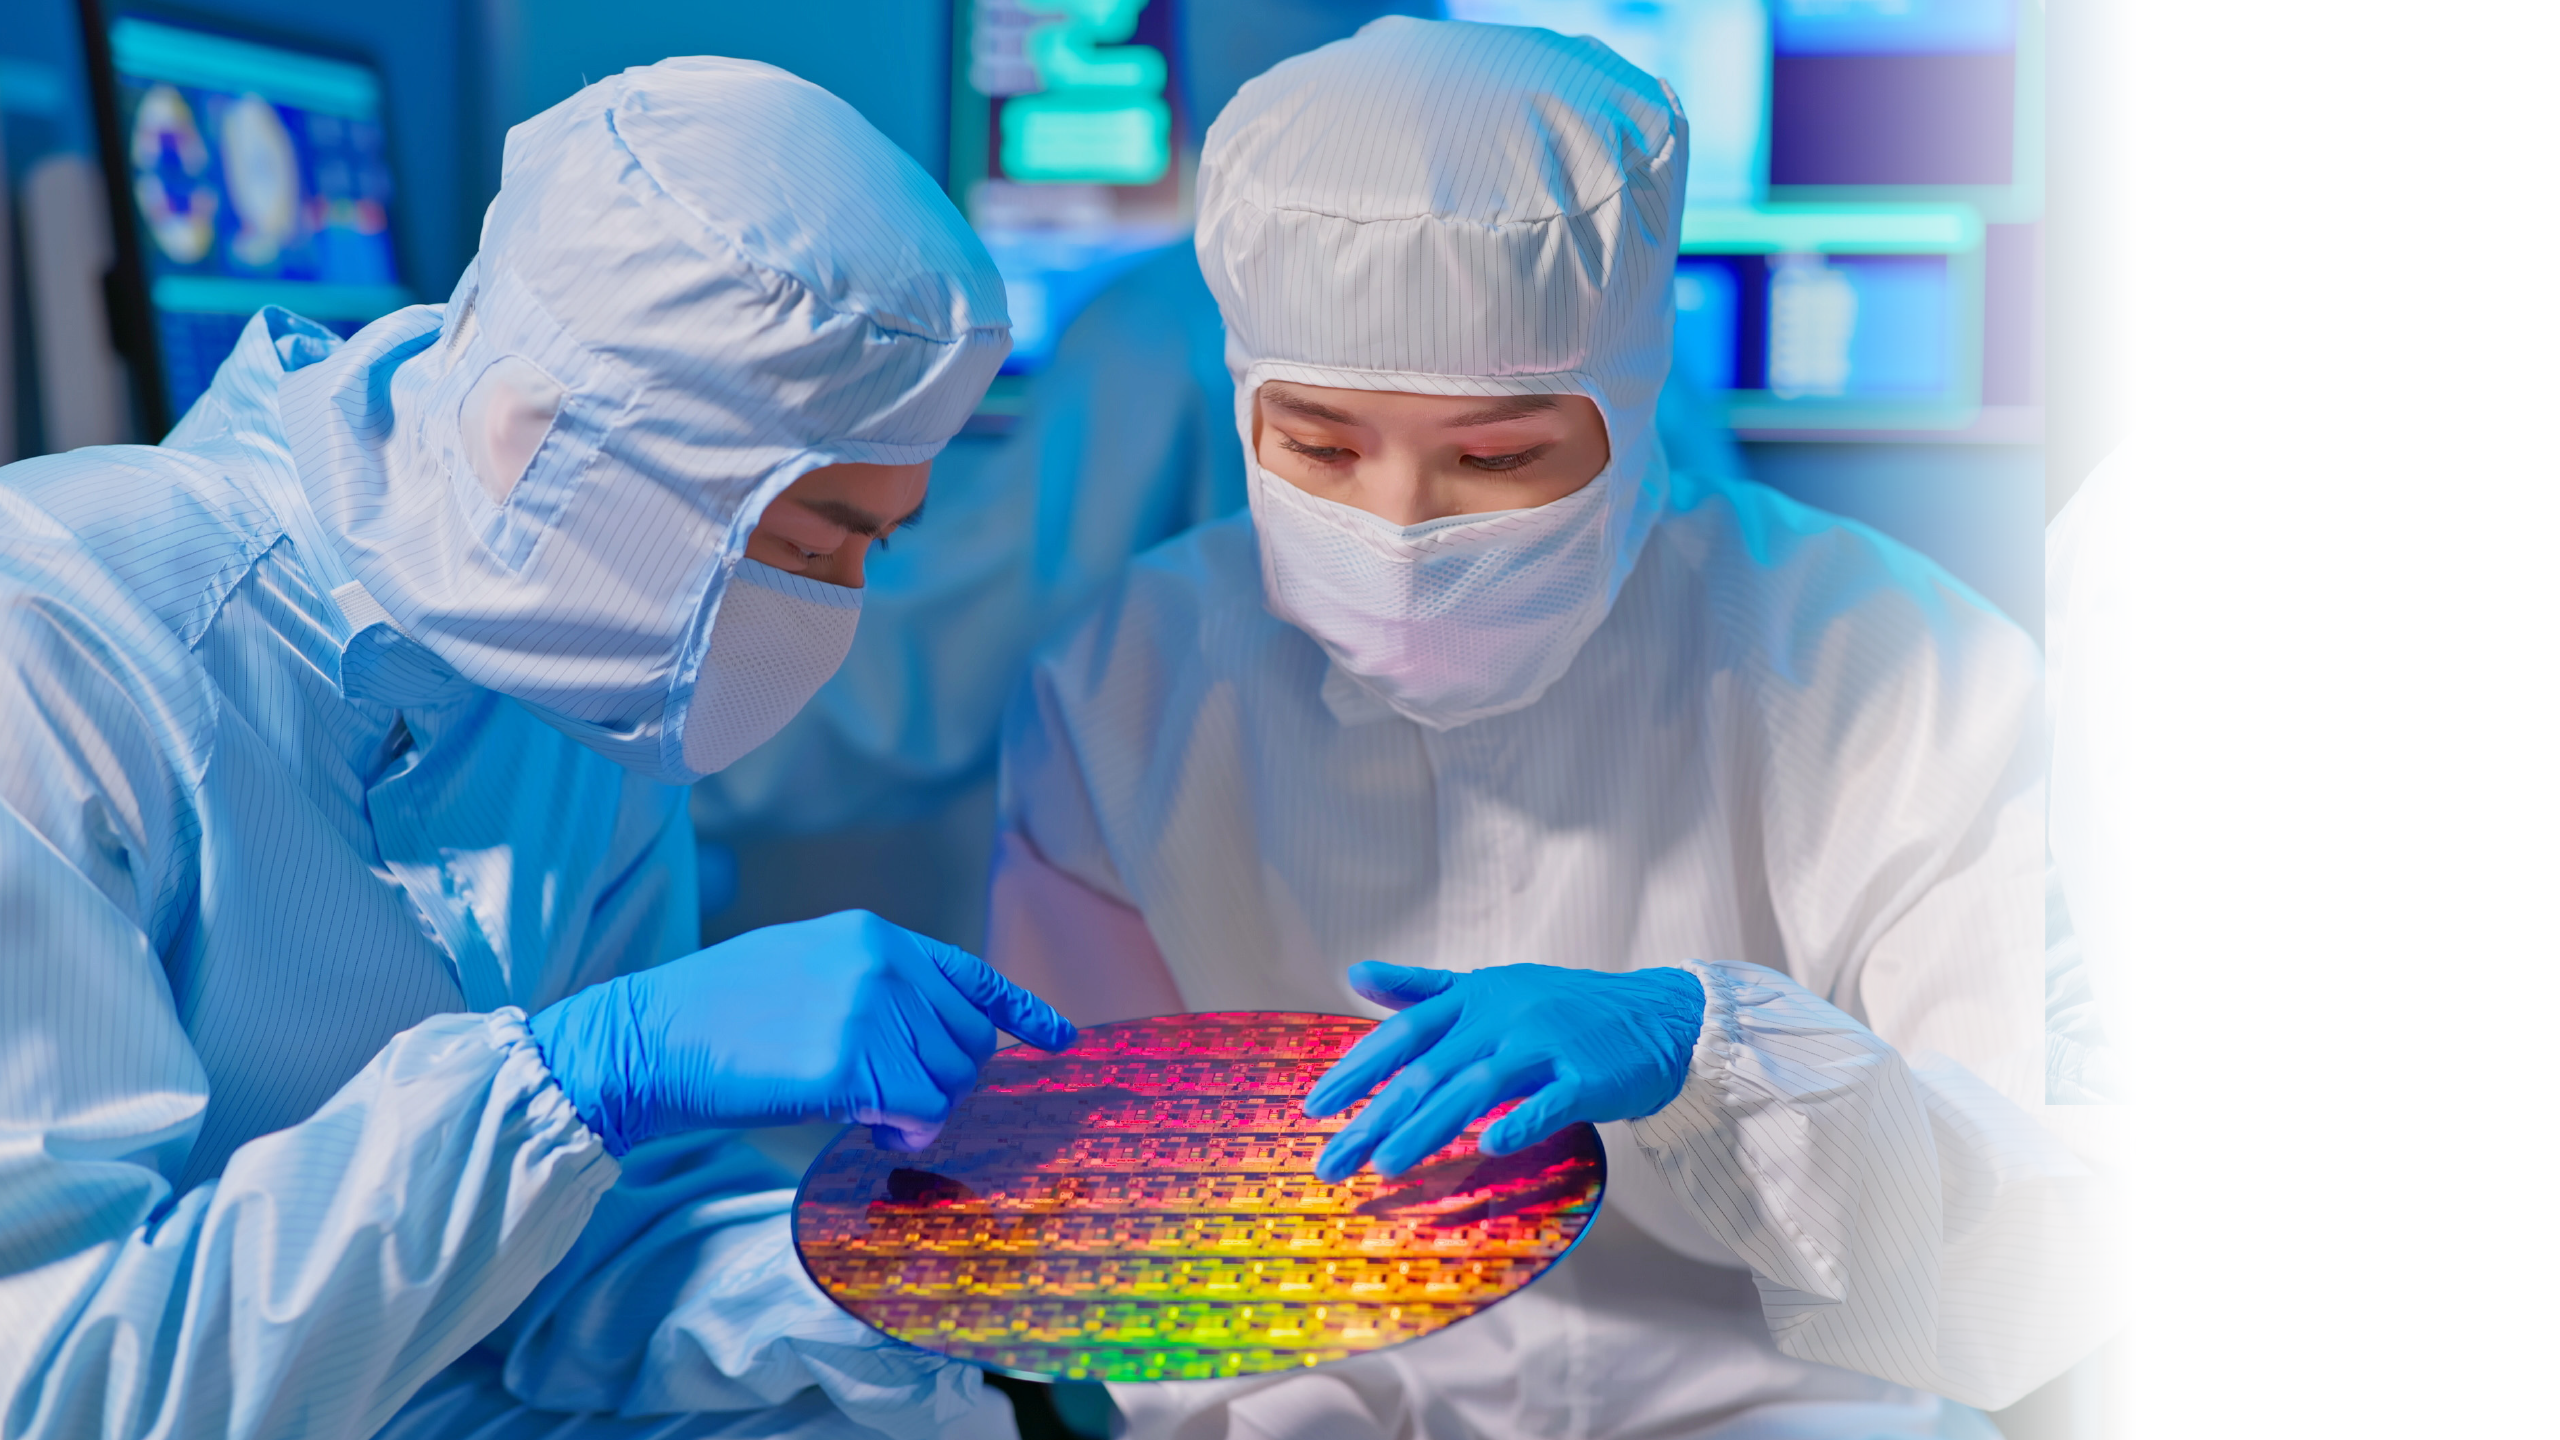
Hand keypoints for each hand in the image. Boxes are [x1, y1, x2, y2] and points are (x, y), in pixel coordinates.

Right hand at [529, 910, 1075, 1155]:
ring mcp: (869, 1012)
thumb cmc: (719, 1014)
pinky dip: (907, 1134)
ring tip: (872, 1115)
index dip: (1021, 1012)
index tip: (1060, 1040)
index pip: (971, 975)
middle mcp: (883, 965)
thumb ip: (877, 985)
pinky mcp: (849, 1066)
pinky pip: (920, 1114)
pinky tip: (869, 1129)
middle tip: (896, 1103)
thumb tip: (932, 1031)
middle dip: (946, 1082)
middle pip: (967, 1042)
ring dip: (923, 1114)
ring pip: (949, 1083)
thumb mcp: (807, 965)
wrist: (650, 1039)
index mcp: (873, 936)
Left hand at [1303, 961, 1704, 1180]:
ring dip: (1429, 1127)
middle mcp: (1502, 1016)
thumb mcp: (1489, 988)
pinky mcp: (1588, 1076)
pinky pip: (1551, 1101)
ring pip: (1477, 1088)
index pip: (1402, 1034)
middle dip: (1374, 1118)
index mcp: (1473, 997)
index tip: (1313, 1108)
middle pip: (1428, 1070)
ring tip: (1386, 1165)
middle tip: (1331, 1164)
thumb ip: (1421, 989)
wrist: (1654, 1015)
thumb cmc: (1560, 1008)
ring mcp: (1546, 1044)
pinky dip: (1523, 1121)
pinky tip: (1493, 1147)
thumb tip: (1355, 973)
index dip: (1356, 1069)